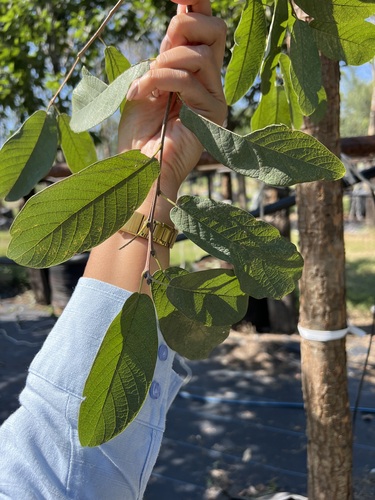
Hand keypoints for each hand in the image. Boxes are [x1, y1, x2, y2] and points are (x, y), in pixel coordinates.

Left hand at [118, 0, 226, 204]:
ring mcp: (213, 98)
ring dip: (166, 63)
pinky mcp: (213, 115)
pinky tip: (145, 96)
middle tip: (160, 52)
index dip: (196, 3)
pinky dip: (161, 82)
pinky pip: (191, 81)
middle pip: (217, 29)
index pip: (205, 28)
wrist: (141, 171)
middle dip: (184, 28)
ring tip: (147, 86)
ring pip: (202, 55)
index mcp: (191, 72)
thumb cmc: (138, 133)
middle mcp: (208, 81)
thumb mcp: (145, 84)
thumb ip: (163, 56)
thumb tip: (180, 17)